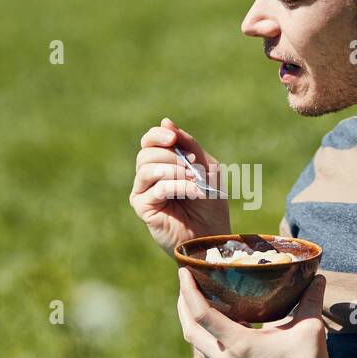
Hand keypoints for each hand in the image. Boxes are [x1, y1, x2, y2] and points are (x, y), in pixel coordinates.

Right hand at [130, 117, 229, 255]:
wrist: (213, 237)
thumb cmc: (210, 204)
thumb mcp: (206, 167)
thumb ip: (188, 145)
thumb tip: (165, 121)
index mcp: (162, 164)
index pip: (149, 141)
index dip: (158, 135)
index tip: (173, 137)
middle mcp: (148, 177)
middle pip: (146, 152)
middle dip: (172, 155)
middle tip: (193, 166)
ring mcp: (143, 192)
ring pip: (147, 168)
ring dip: (174, 169)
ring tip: (194, 180)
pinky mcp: (143, 207)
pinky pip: (156, 188)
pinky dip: (178, 186)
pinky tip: (194, 191)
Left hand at [176, 268, 336, 357]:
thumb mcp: (310, 329)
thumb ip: (310, 300)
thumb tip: (318, 276)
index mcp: (239, 345)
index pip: (202, 315)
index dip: (189, 291)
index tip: (183, 271)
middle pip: (190, 330)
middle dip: (183, 305)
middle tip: (185, 282)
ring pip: (198, 346)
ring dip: (192, 323)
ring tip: (197, 302)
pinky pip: (211, 357)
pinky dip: (208, 339)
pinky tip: (220, 329)